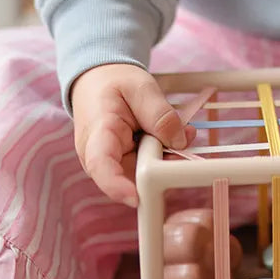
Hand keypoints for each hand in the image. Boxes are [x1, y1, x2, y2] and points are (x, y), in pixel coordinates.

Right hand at [71, 62, 194, 206]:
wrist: (99, 81)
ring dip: (165, 158)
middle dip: (160, 166)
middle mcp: (99, 156)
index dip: (118, 186)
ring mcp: (112, 163)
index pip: (101, 166)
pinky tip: (171, 136)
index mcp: (97, 133)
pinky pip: (147, 167)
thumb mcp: (140, 88)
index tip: (137, 197)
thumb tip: (180, 142)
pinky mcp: (124, 163)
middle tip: (182, 141)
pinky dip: (163, 154)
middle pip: (129, 176)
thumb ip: (160, 114)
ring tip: (178, 131)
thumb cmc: (114, 83)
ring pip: (142, 174)